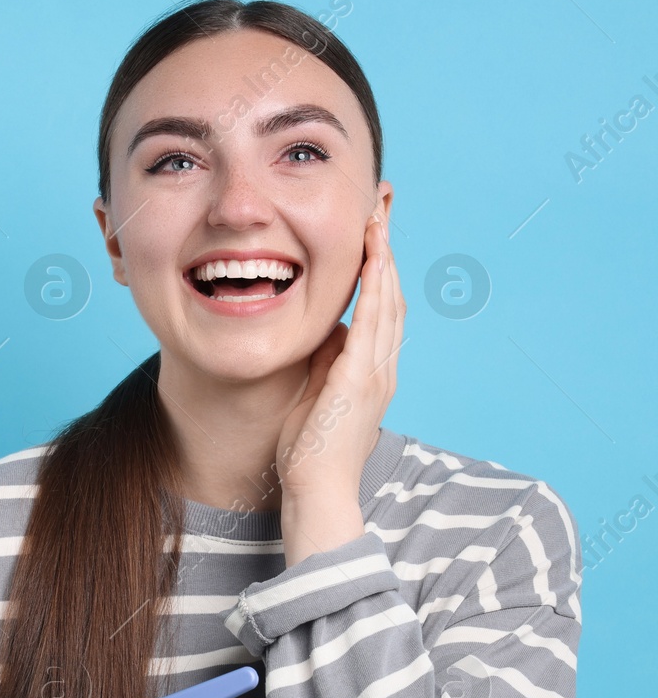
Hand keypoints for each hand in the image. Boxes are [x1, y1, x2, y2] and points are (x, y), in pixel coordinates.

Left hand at [275, 210, 404, 500]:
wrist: (315, 492)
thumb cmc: (309, 452)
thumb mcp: (316, 394)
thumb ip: (325, 362)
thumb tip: (328, 330)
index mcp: (371, 370)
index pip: (380, 306)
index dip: (379, 266)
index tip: (374, 229)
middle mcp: (381, 367)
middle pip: (390, 294)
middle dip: (386, 247)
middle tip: (383, 205)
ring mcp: (375, 373)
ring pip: (386, 302)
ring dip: (383, 257)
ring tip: (378, 217)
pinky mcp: (359, 381)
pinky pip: (371, 325)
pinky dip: (374, 289)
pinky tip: (373, 260)